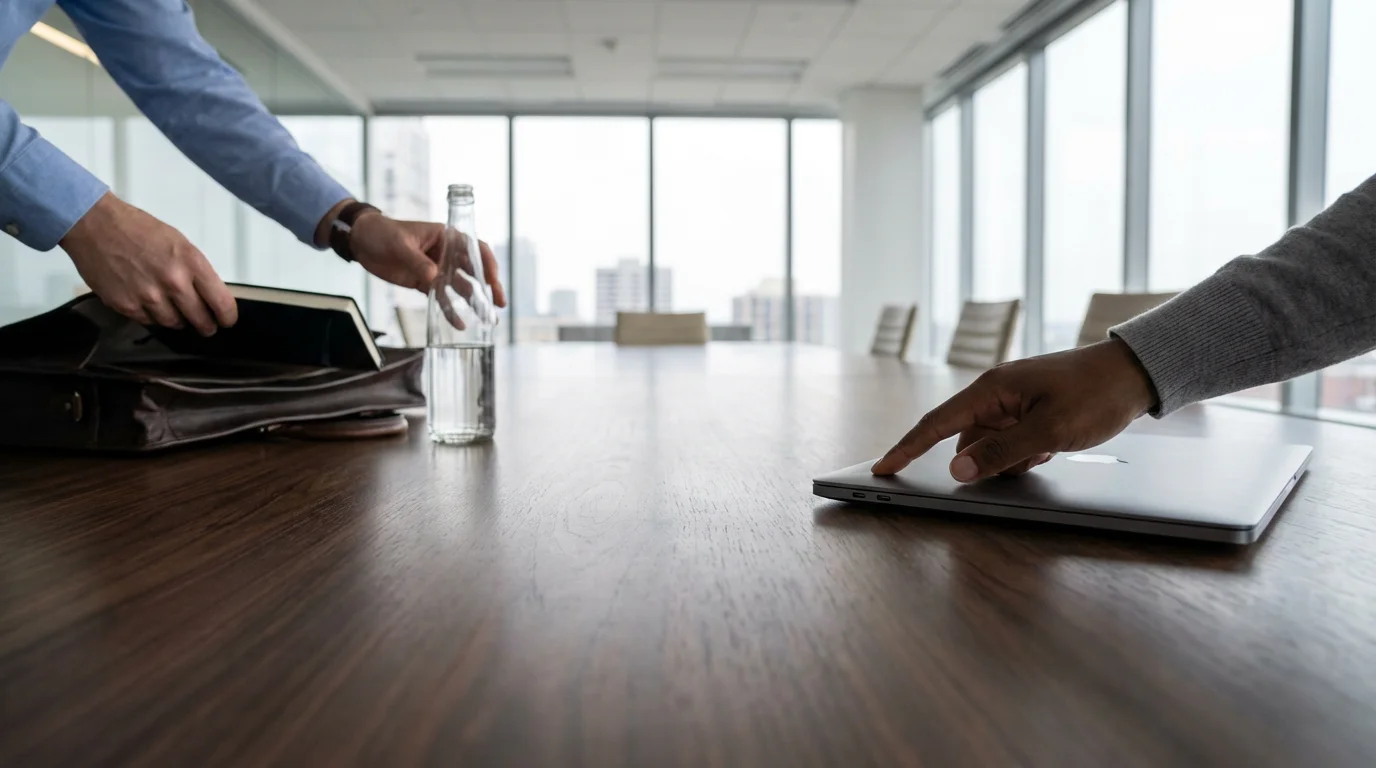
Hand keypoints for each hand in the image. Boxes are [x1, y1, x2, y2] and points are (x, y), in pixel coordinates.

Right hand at [59, 192, 236, 335]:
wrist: (95, 225)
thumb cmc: (137, 229)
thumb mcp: (179, 243)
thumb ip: (196, 271)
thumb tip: (210, 296)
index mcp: (191, 263)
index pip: (222, 304)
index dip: (227, 317)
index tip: (226, 321)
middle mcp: (173, 282)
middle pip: (201, 320)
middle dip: (206, 325)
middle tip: (206, 325)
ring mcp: (148, 296)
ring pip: (174, 324)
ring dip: (177, 320)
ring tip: (172, 307)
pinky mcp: (126, 305)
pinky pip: (148, 322)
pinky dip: (152, 316)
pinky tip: (148, 302)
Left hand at [347, 212, 507, 308]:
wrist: (362, 241)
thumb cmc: (383, 233)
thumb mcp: (400, 244)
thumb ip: (417, 261)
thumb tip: (433, 277)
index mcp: (446, 236)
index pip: (475, 248)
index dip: (487, 264)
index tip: (493, 282)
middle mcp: (446, 254)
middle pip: (473, 271)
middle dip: (488, 288)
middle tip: (498, 305)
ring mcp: (437, 269)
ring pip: (460, 287)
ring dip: (473, 302)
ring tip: (485, 319)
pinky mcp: (425, 283)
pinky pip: (441, 298)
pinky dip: (450, 310)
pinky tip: (459, 323)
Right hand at [871, 339, 1158, 481]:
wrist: (1135, 374)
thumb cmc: (1096, 394)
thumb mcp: (1049, 431)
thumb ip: (1000, 452)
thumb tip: (958, 471)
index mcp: (990, 390)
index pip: (935, 424)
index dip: (906, 448)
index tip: (882, 468)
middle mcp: (994, 394)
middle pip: (966, 441)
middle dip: (987, 462)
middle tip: (1029, 456)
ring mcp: (1011, 403)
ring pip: (990, 447)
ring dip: (1011, 459)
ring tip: (1049, 448)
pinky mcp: (1027, 411)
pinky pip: (1010, 443)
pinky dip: (1025, 453)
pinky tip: (1053, 446)